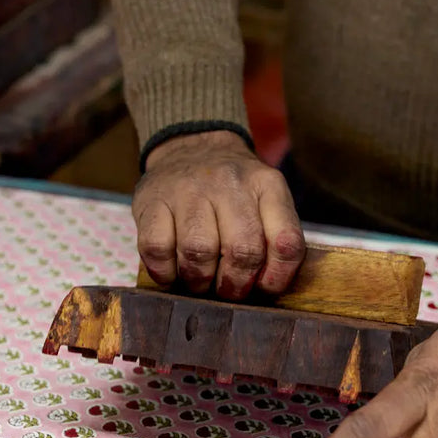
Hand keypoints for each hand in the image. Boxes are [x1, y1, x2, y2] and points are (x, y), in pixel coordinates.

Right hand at [133, 130, 304, 298]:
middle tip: (228, 290)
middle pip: (242, 252)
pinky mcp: (151, 199)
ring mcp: (188, 188)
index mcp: (268, 186)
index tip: (263, 287)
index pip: (286, 243)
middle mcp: (231, 182)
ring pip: (198, 252)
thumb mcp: (266, 200)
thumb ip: (275, 239)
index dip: (277, 277)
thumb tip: (265, 290)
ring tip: (200, 280)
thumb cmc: (234, 192)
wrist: (191, 146)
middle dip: (236, 285)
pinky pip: (157, 249)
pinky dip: (165, 272)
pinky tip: (172, 272)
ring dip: (199, 280)